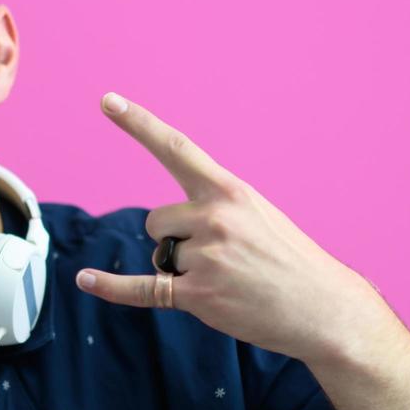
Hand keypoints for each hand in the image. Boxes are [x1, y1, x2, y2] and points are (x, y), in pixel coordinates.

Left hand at [75, 93, 390, 364]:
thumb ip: (214, 207)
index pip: (176, 149)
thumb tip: (167, 225)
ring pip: (159, 256)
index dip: (138, 124)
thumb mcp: (258, 215)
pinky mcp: (198, 295)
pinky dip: (111, 287)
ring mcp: (206, 257)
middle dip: (173, 239)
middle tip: (221, 259)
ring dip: (179, 270)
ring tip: (226, 281)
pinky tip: (85, 280)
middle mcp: (215, 218)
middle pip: (155, 220)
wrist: (324, 308)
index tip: (108, 100)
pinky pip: (142, 288)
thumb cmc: (289, 261)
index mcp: (230, 191)